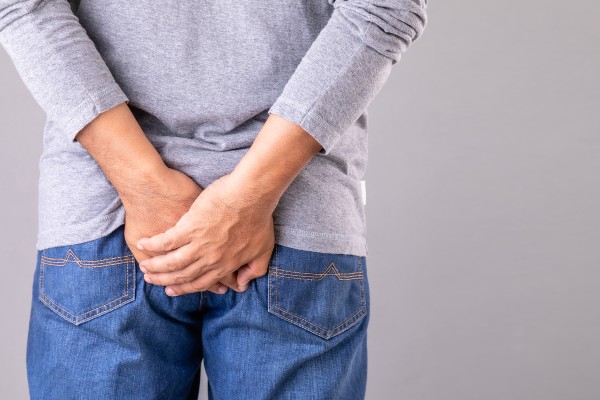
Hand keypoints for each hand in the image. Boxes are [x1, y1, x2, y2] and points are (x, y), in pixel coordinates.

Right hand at [135, 172, 275, 296]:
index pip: (201, 283)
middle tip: (151, 280)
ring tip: (145, 266)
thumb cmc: (259, 217)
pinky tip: (143, 244)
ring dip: (156, 266)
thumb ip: (255, 269)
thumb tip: (244, 284)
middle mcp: (210, 259)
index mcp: (226, 265)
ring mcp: (199, 244)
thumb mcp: (264, 248)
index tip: (171, 291)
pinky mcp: (189, 227)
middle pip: (182, 275)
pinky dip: (153, 245)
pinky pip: (166, 241)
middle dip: (164, 280)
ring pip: (172, 262)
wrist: (251, 195)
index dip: (185, 289)